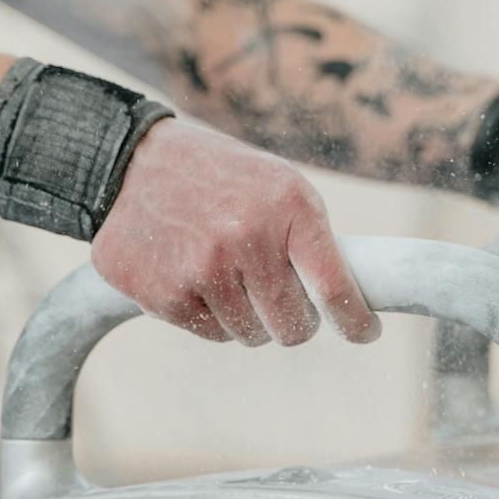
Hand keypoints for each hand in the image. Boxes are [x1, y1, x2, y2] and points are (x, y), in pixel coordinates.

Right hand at [92, 121, 380, 345]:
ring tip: (228, 273)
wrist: (133, 163)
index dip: (355, 322)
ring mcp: (201, 269)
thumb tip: (345, 308)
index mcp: (288, 206)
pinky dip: (211, 316)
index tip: (365, 332)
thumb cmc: (223, 179)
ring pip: (250, 335)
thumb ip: (311, 240)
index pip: (334, 287)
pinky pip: (211, 333)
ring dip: (249, 318)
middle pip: (292, 327)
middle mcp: (246, 238)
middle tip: (283, 301)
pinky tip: (194, 275)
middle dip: (294, 321)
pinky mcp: (163, 295)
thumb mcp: (279, 186)